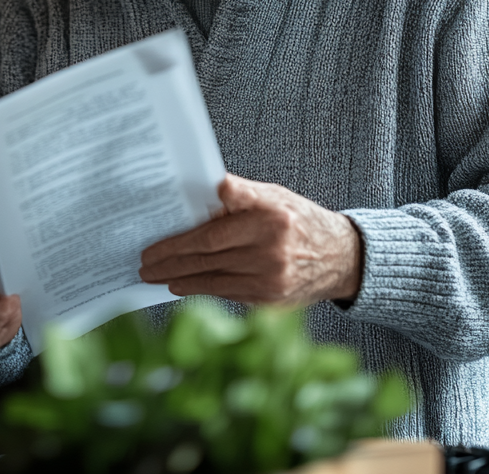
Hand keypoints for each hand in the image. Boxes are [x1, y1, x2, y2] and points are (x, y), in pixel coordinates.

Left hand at [139, 174, 362, 306]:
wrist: (343, 258)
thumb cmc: (300, 220)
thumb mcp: (274, 195)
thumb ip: (240, 194)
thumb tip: (208, 188)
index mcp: (270, 216)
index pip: (214, 230)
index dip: (181, 239)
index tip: (155, 243)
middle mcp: (271, 249)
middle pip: (208, 256)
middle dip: (171, 260)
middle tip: (145, 262)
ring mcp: (272, 278)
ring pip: (214, 279)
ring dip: (179, 278)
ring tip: (154, 275)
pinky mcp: (271, 300)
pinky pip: (227, 293)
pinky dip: (201, 289)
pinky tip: (181, 285)